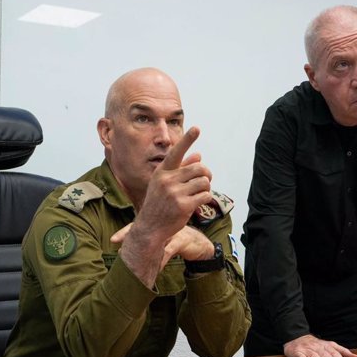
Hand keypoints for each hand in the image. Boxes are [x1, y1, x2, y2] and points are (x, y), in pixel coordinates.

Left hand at [112, 224, 213, 268]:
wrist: (201, 245)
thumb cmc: (180, 240)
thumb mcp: (164, 237)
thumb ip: (151, 239)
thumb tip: (132, 246)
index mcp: (157, 223)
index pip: (136, 225)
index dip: (124, 232)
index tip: (112, 240)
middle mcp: (163, 225)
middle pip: (142, 230)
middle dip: (128, 238)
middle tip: (118, 249)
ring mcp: (172, 231)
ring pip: (155, 241)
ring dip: (143, 252)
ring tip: (133, 262)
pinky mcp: (182, 240)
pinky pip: (168, 251)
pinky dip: (160, 260)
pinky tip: (154, 268)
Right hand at [118, 127, 212, 286]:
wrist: (150, 227)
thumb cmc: (159, 204)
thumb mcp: (165, 184)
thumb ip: (181, 169)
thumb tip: (198, 155)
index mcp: (162, 172)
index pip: (176, 152)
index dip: (187, 139)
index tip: (196, 128)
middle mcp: (167, 180)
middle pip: (199, 168)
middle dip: (206, 174)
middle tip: (206, 180)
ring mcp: (175, 193)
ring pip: (204, 182)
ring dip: (207, 187)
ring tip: (201, 193)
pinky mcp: (184, 206)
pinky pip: (205, 195)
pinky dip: (206, 198)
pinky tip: (199, 203)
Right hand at [283, 334, 356, 356]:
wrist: (295, 339)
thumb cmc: (315, 345)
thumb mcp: (329, 346)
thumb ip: (342, 352)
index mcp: (324, 345)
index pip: (332, 350)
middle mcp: (315, 346)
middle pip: (324, 353)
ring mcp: (306, 349)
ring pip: (313, 354)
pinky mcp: (296, 352)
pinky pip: (300, 356)